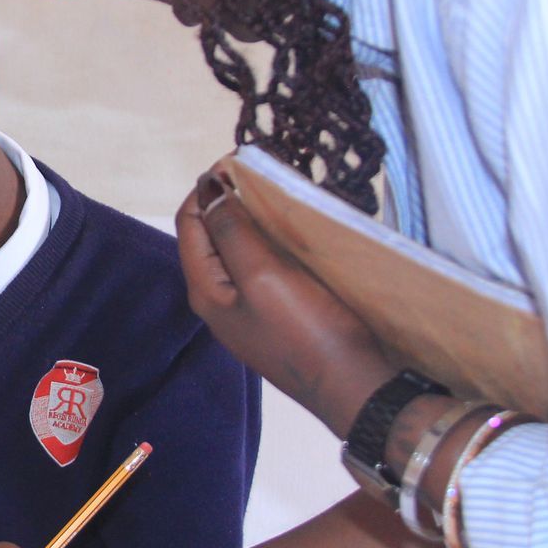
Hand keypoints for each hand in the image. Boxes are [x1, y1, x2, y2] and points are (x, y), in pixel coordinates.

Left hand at [179, 172, 396, 437]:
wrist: (358, 387)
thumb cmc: (306, 330)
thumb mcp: (262, 275)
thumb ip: (230, 231)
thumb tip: (209, 187)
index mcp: (205, 289)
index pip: (189, 223)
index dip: (208, 187)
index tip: (240, 161)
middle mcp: (220, 297)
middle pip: (212, 234)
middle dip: (231, 198)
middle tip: (265, 171)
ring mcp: (250, 307)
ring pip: (241, 248)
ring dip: (256, 217)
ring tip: (282, 190)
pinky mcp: (280, 311)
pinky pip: (267, 264)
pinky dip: (275, 239)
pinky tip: (297, 227)